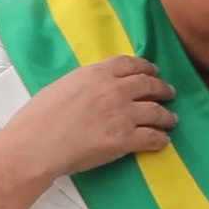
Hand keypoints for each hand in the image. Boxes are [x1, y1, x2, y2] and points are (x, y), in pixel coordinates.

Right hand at [0, 54, 176, 180]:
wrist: (36, 144)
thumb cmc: (39, 117)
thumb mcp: (64, 85)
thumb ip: (87, 83)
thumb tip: (97, 87)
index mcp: (97, 73)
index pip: (131, 64)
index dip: (146, 68)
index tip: (153, 72)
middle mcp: (115, 90)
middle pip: (149, 85)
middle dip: (163, 89)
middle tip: (169, 93)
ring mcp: (123, 114)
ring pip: (156, 112)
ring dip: (167, 116)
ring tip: (171, 119)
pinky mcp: (125, 139)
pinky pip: (153, 137)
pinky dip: (161, 139)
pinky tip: (163, 141)